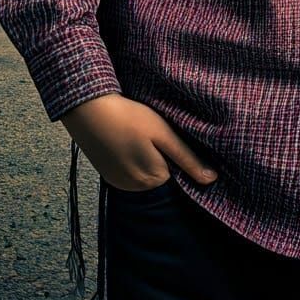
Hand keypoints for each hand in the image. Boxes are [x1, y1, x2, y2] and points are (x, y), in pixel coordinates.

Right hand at [60, 93, 218, 190]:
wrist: (88, 110)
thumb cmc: (129, 117)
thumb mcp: (163, 133)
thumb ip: (187, 158)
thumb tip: (211, 180)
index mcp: (153, 179)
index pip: (179, 175)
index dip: (179, 155)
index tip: (173, 137)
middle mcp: (136, 189)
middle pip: (163, 176)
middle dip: (164, 158)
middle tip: (155, 134)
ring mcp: (120, 184)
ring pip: (146, 175)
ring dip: (149, 160)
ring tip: (141, 136)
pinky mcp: (109, 177)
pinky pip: (131, 173)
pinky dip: (134, 160)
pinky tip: (129, 142)